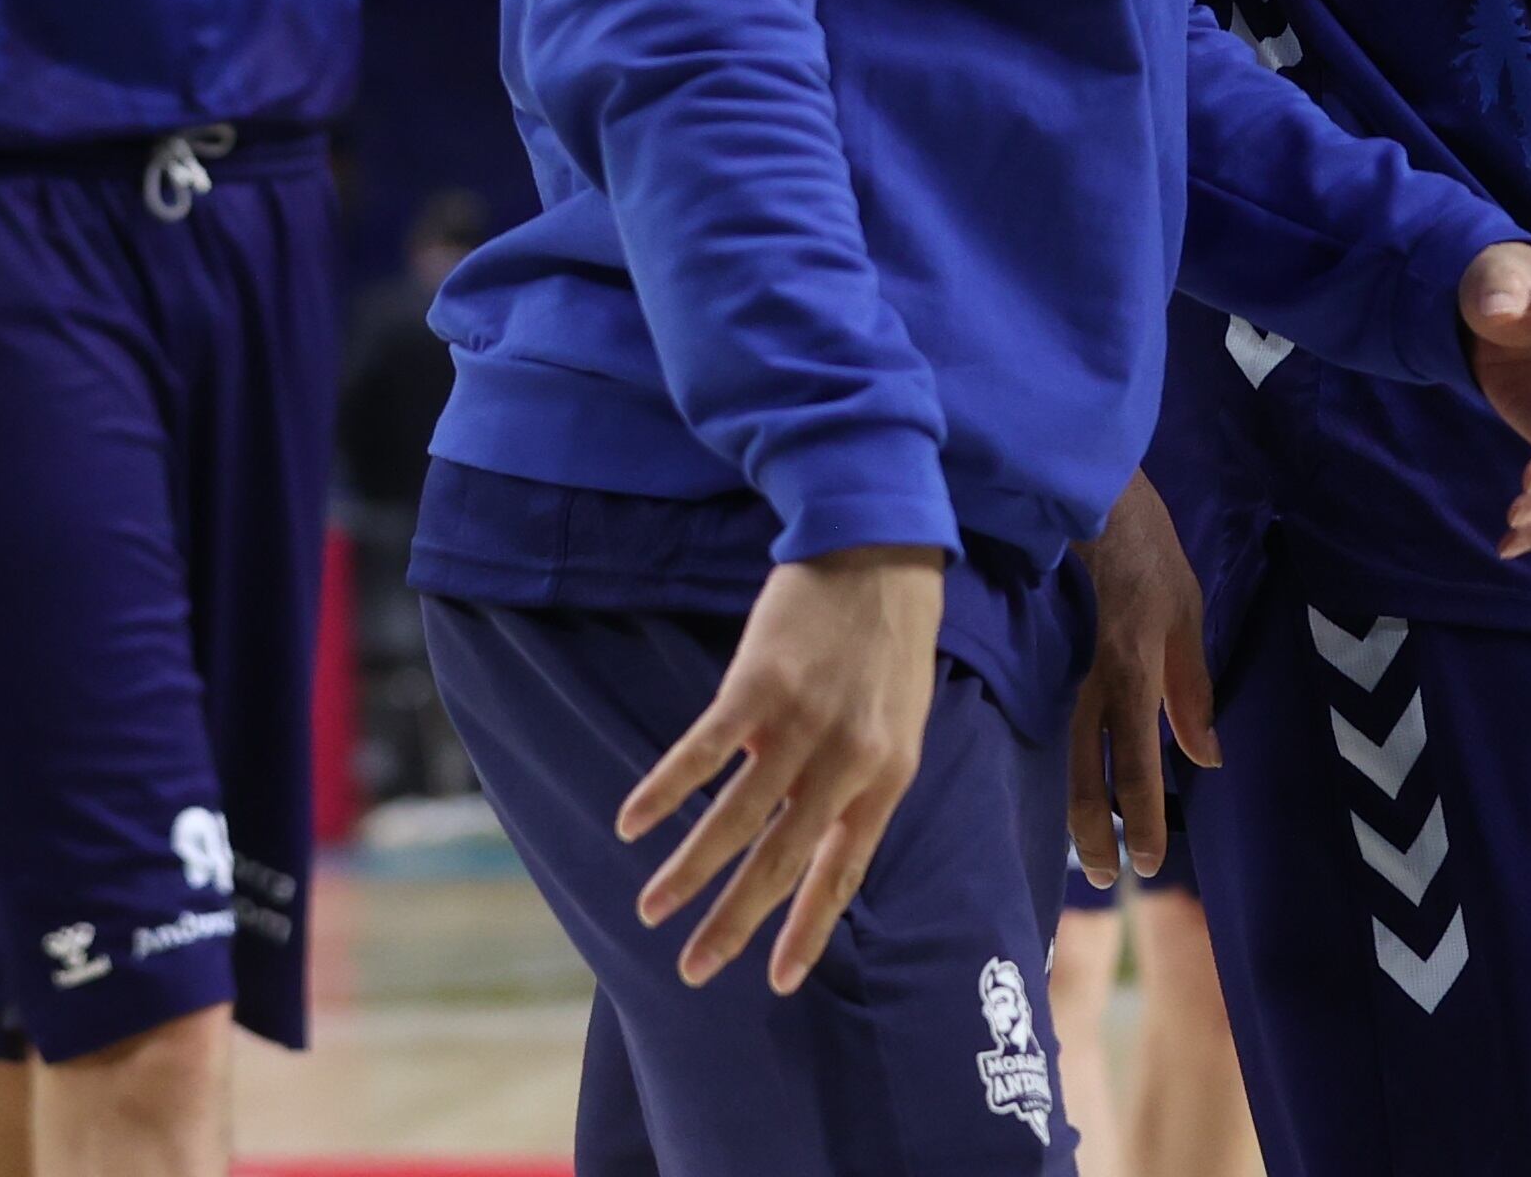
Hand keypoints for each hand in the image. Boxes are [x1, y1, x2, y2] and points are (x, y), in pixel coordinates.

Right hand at [616, 544, 943, 992]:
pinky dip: (664, 791)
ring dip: (689, 870)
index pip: (843, 873)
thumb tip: (819, 845)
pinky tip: (631, 824)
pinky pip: (703, 753)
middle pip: (783, 859)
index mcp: (887, 776)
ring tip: (650, 910)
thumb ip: (862, 784)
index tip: (774, 982)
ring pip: (736, 818)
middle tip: (692, 970)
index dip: (807, 930)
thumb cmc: (888, 642)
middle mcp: (849, 760)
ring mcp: (803, 722)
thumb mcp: (898, 722)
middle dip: (734, 921)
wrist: (880, 548)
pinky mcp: (761, 685)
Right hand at [1067, 477, 1216, 886]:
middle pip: (1086, 775)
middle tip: (1109, 878)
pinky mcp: (1046, 663)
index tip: (1146, 862)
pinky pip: (1054, 728)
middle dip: (1095, 834)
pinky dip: (1061, 769)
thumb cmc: (1148, 553)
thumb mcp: (1188, 615)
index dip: (1141, 817)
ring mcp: (1061, 674)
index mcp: (1132, 671)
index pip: (1137, 763)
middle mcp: (1091, 682)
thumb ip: (1193, 690)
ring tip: (1089, 851)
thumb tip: (1206, 757)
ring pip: (1064, 759)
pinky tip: (1064, 792)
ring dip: (1076, 811)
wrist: (1087, 500)